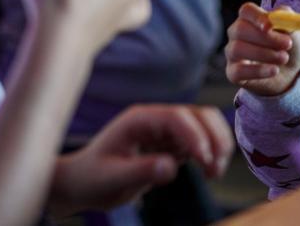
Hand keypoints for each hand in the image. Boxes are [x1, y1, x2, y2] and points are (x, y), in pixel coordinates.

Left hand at [48, 105, 233, 215]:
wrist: (83, 183)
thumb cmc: (91, 179)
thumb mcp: (111, 178)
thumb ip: (141, 171)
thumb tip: (172, 167)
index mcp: (141, 119)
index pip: (177, 117)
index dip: (195, 135)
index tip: (204, 160)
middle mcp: (158, 118)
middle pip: (199, 115)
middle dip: (213, 138)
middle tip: (215, 168)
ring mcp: (167, 130)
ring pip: (206, 125)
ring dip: (217, 145)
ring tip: (214, 172)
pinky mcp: (174, 143)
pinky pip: (202, 141)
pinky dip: (212, 153)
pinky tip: (210, 172)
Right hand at [225, 3, 299, 95]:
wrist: (291, 71)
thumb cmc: (288, 45)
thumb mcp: (292, 29)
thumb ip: (286, 20)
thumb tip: (277, 21)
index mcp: (250, 17)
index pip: (246, 10)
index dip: (257, 17)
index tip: (270, 26)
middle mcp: (236, 33)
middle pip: (240, 29)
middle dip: (265, 38)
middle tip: (287, 44)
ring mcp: (232, 53)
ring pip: (238, 49)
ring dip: (265, 54)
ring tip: (284, 58)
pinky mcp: (232, 73)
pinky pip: (238, 71)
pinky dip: (259, 70)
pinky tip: (274, 70)